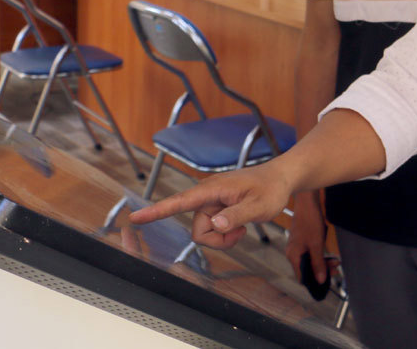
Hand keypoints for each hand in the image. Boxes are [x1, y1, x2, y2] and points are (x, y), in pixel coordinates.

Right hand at [129, 163, 291, 249]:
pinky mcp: (216, 208)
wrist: (280, 178)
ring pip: (204, 232)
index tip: (136, 217)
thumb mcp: (259, 205)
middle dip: (217, 239)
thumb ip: (237, 215)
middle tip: (239, 231)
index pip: (180, 201)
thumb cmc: (271, 188)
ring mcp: (211, 202)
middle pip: (197, 229)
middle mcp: (207, 195)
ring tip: (242, 225)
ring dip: (223, 237)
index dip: (157, 210)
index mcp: (213, 189)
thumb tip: (215, 225)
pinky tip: (239, 224)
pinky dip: (225, 233)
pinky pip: (212, 229)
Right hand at [285, 192, 335, 282]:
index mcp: (293, 256)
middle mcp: (293, 252)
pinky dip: (320, 254)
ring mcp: (297, 246)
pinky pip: (311, 252)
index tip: (326, 281)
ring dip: (323, 262)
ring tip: (335, 261)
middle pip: (307, 268)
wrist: (308, 202)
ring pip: (310, 260)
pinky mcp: (302, 240)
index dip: (314, 281)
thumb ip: (318, 263)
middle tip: (335, 269)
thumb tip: (320, 280)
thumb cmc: (309, 220)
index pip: (302, 277)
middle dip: (322, 270)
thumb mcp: (316, 244)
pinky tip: (328, 252)